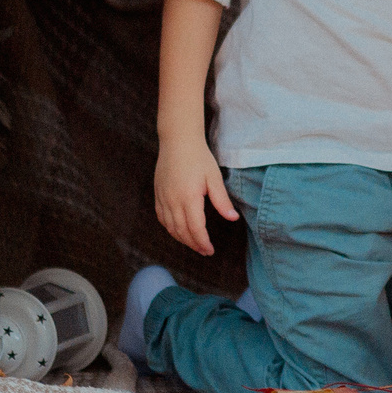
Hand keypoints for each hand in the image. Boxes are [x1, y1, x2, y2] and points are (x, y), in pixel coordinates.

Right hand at [155, 133, 238, 256]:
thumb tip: (233, 218)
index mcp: (189, 198)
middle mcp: (173, 201)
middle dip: (194, 244)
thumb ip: (222, 201)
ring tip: (194, 244)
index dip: (203, 242)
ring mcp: (163, 198)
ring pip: (170, 227)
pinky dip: (170, 229)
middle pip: (182, 232)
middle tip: (205, 251)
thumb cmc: (199, 158)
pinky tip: (178, 232)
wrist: (178, 141)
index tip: (210, 250)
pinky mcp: (158, 194)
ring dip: (182, 239)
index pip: (195, 229)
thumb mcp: (214, 178)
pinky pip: (162, 218)